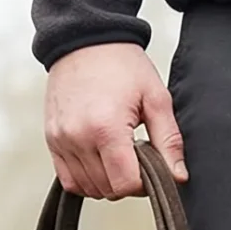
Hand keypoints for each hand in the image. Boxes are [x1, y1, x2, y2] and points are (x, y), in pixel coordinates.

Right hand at [44, 43, 183, 198]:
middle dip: (127, 181)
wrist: (85, 40)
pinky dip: (87, 180)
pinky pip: (69, 180)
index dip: (143, 185)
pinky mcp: (51, 140)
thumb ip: (169, 141)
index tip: (151, 167)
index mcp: (105, 128)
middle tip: (137, 157)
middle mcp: (77, 137)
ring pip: (88, 188)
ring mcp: (60, 140)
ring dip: (108, 182)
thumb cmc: (122, 65)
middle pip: (107, 189)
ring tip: (119, 154)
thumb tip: (178, 177)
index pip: (125, 184)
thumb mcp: (156, 98)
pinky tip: (102, 161)